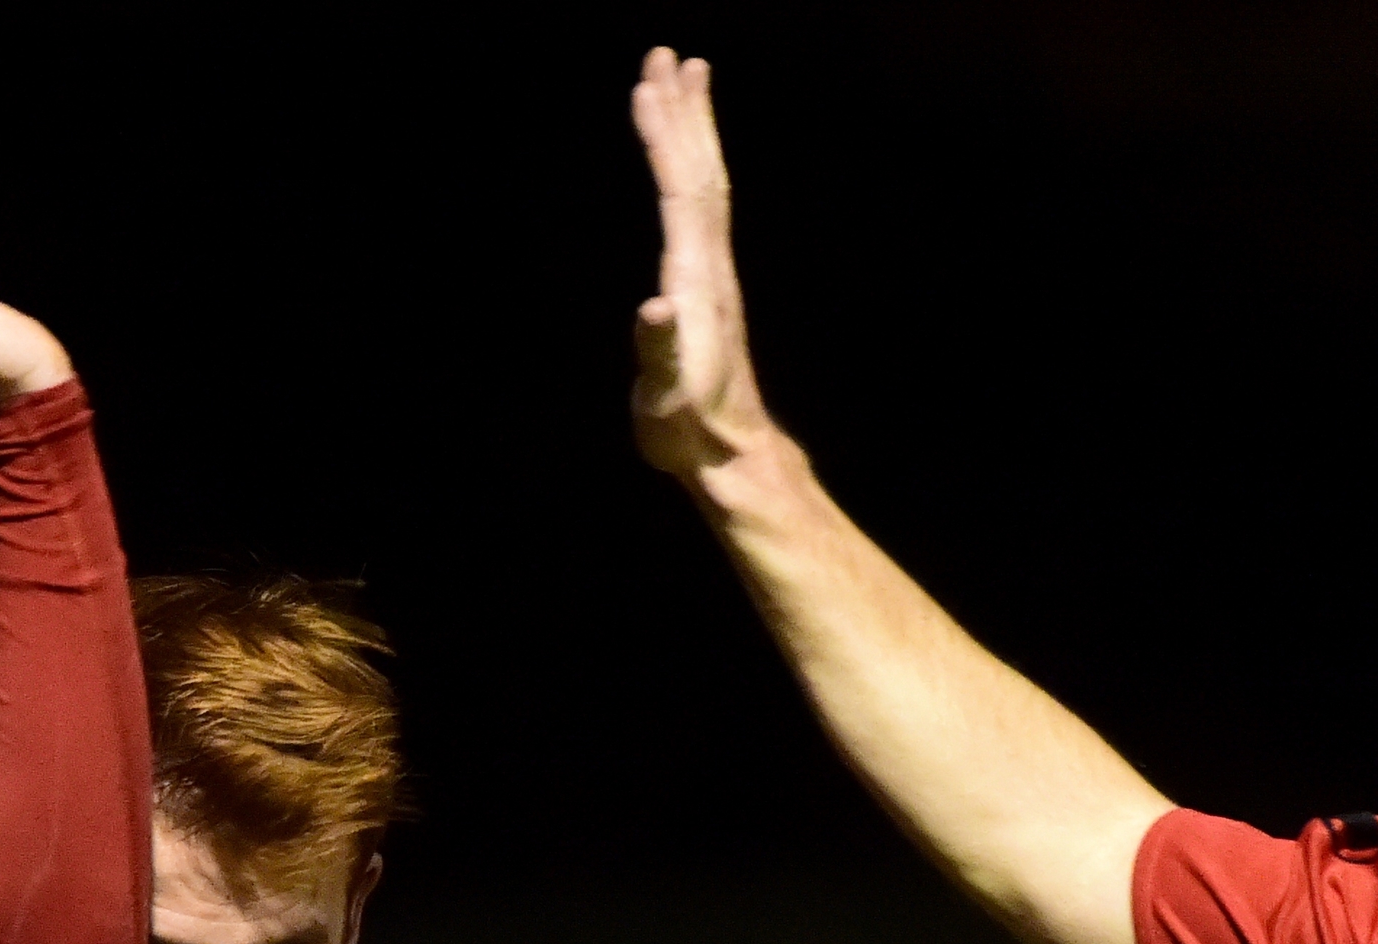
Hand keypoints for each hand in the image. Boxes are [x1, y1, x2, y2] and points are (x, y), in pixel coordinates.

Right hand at [630, 48, 776, 479]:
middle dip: (683, 113)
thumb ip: (660, 350)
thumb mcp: (667, 397)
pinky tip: (683, 160)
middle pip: (699, 171)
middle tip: (670, 55)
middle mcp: (709, 265)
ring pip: (706, 184)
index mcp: (695, 278)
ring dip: (693, 131)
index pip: (680, 191)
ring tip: (686, 81)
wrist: (727, 454)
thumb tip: (653, 305)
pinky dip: (689, 169)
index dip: (664, 138)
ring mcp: (712, 273)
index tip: (649, 85)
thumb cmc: (688, 431)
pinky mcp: (708, 287)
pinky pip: (700, 209)